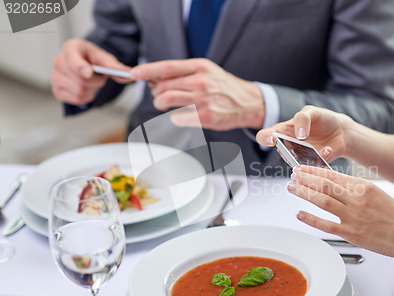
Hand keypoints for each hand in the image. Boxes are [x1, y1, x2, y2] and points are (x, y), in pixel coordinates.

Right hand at [51, 39, 131, 104]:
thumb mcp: (104, 58)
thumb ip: (116, 67)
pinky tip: (85, 88)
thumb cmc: (91, 58)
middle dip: (96, 82)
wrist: (83, 63)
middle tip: (98, 76)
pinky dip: (85, 97)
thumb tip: (130, 74)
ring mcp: (55, 76)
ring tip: (90, 81)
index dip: (80, 66)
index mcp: (71, 48)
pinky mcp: (56, 90)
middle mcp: (59, 61)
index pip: (72, 57)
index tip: (88, 73)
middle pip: (81, 80)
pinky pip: (76, 99)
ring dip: (92, 90)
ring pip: (79, 91)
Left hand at [129, 58, 264, 130]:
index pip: (167, 67)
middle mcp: (201, 82)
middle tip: (159, 94)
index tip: (134, 74)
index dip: (147, 71)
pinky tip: (184, 114)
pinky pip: (176, 118)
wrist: (248, 102)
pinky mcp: (205, 117)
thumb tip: (155, 77)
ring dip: (160, 103)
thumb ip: (183, 72)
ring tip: (165, 104)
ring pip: (166, 101)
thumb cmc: (223, 87)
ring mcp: (203, 100)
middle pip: (163, 86)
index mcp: (200, 67)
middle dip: (156, 92)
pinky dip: (175, 117)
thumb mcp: (206, 71)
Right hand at [256, 106, 353, 161]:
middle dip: (288, 151)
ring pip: (296, 162)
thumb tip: (299, 135)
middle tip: (300, 143)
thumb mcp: (311, 111)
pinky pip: (314, 165)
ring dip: (307, 155)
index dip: (265, 138)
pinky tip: (328, 149)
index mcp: (283, 131)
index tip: (272, 139)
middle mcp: (289, 146)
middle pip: (281, 152)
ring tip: (322, 146)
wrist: (341, 130)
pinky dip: (322, 156)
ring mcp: (300, 156)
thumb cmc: (322, 119)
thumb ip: (302, 118)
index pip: (265, 136)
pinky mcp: (313, 164)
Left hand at [287, 165, 393, 263]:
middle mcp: (357, 199)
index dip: (314, 171)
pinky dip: (310, 219)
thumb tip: (338, 185)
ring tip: (291, 188)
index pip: (333, 175)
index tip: (303, 168)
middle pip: (324, 185)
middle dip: (305, 178)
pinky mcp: (351, 233)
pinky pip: (325, 224)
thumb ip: (358, 190)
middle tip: (292, 174)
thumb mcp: (380, 194)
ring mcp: (353, 217)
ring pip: (322, 200)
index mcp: (364, 187)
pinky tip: (299, 213)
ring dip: (304, 193)